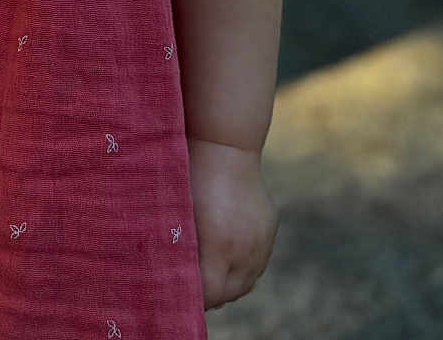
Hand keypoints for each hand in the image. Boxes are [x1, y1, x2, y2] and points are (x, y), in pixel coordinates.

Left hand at [187, 137, 278, 310]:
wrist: (225, 145)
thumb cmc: (191, 176)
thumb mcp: (180, 215)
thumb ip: (180, 252)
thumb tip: (173, 279)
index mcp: (219, 247)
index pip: (209, 295)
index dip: (193, 297)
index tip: (178, 294)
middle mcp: (244, 250)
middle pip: (229, 293)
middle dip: (211, 295)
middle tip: (192, 289)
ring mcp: (260, 241)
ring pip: (246, 281)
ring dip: (229, 283)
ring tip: (210, 275)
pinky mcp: (269, 230)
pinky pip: (256, 261)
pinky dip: (242, 264)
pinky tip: (226, 255)